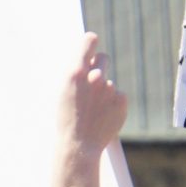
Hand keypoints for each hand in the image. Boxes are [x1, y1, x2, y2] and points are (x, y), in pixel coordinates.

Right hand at [59, 33, 126, 158]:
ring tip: (92, 110)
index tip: (92, 43)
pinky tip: (102, 116)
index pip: (89, 41)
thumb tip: (87, 59)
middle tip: (93, 80)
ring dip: (104, 91)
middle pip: (103, 57)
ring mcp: (110, 89)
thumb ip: (76, 74)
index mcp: (75, 72)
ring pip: (109, 82)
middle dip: (99, 65)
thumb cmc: (66, 118)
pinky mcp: (122, 101)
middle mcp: (95, 77)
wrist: (78, 145)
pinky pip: (118, 96)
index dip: (90, 42)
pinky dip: (113, 104)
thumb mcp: (64, 91)